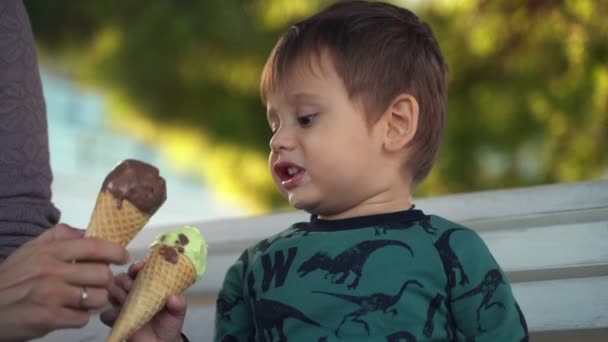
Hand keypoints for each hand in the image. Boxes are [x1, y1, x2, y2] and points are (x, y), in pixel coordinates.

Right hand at [0, 224, 128, 340]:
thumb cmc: (11, 277)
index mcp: (50, 251)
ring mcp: (52, 296)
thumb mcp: (31, 249)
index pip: (94, 246)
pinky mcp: (49, 318)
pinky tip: (71, 312)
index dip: (115, 251)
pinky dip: (81, 316)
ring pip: (98, 297)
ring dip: (96, 299)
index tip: (123, 257)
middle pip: (102, 274)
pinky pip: (83, 318)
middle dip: (106, 280)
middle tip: (101, 282)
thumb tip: (89, 231)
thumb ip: (59, 235)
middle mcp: (53, 271)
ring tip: (86, 298)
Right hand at [101, 261, 186, 341]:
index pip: (139, 270)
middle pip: (121, 278)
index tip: (139, 268)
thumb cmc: (168, 322)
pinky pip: (106, 314)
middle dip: (125, 280)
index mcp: (148, 285)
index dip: (137, 266)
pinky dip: (110, 314)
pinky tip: (119, 316)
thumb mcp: (178, 313)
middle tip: (131, 287)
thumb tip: (174, 297)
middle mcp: (134, 292)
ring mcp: (123, 305)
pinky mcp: (115, 320)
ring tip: (126, 301)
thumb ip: (178, 304)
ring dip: (116, 294)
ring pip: (111, 292)